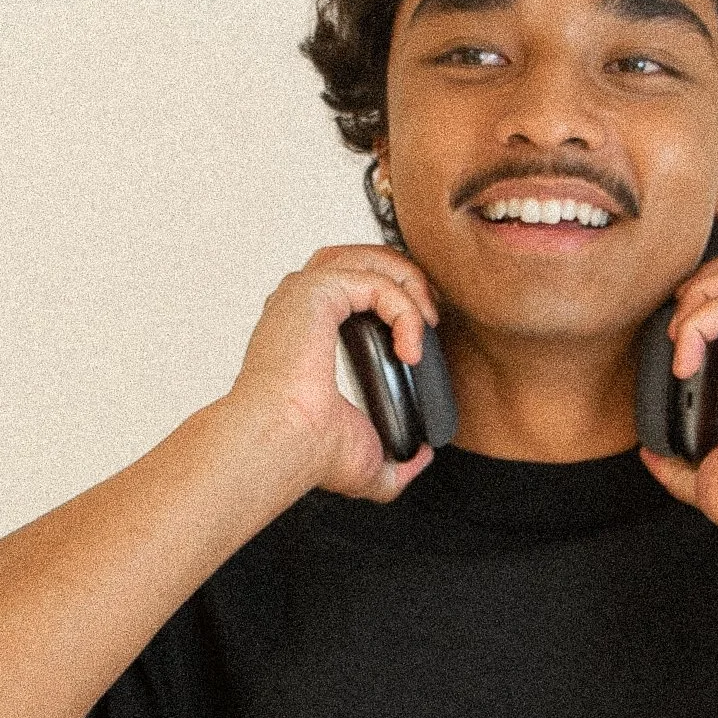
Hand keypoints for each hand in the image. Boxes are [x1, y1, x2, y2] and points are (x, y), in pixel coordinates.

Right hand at [223, 244, 440, 503]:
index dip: (397, 298)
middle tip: (432, 321)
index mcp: (307, 330)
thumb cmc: (307, 450)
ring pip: (373, 257)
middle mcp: (302, 303)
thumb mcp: (367, 459)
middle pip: (364, 256)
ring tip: (427, 325)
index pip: (355, 285)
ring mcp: (306, 293)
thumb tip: (421, 458)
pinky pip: (378, 282)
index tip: (420, 341)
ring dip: (411, 284)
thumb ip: (397, 460)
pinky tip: (411, 348)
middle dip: (408, 280)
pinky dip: (405, 310)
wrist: (284, 444)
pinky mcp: (317, 291)